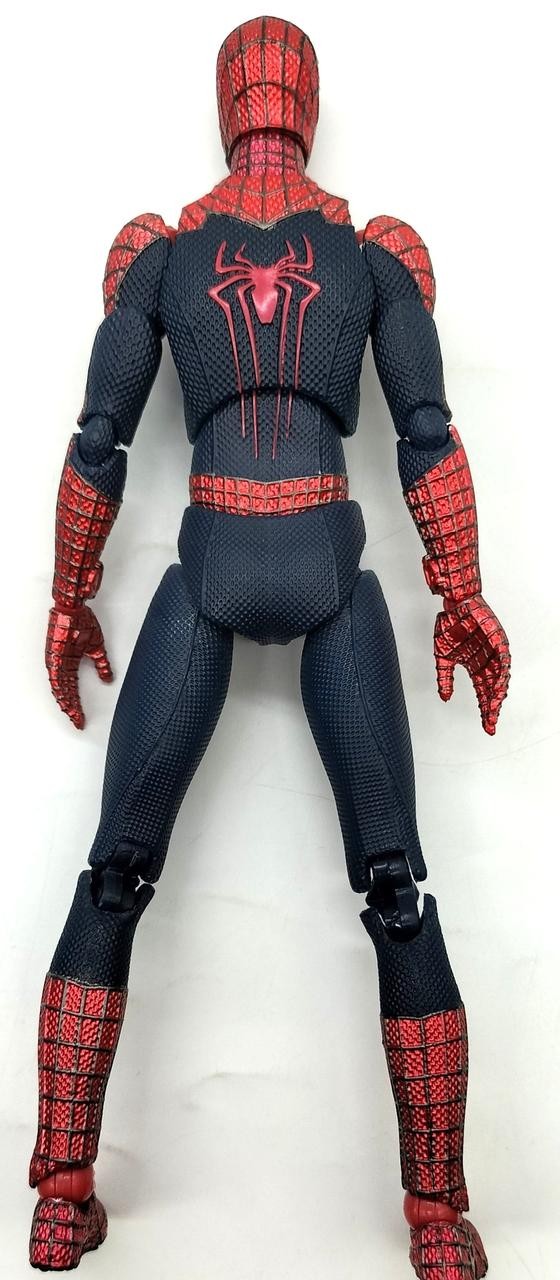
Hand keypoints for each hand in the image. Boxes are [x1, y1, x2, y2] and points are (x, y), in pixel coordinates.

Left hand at [45, 604, 112, 728]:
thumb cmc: (82, 621)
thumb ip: (102, 665)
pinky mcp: (55, 658)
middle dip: (72, 710)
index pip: (71, 690)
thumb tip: (108, 677)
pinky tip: (66, 702)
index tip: (82, 717)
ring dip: (67, 704)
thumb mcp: (97, 648)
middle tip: (79, 722)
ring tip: (74, 716)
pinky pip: (56, 680)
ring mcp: (57, 662)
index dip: (77, 705)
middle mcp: (61, 665)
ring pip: (59, 690)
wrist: (75, 608)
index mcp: (69, 664)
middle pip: (65, 693)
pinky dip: (61, 693)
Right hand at [433, 594, 509, 734]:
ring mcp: (494, 653)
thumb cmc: (451, 625)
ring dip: (497, 695)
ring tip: (493, 710)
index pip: (483, 694)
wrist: (454, 604)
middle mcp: (487, 662)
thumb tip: (445, 697)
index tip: (486, 726)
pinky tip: (498, 689)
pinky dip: (501, 676)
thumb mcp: (443, 657)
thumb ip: (444, 678)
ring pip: (500, 679)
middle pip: (493, 691)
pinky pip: (503, 662)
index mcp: (476, 667)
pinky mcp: (498, 641)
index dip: (484, 711)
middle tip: (490, 723)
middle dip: (492, 709)